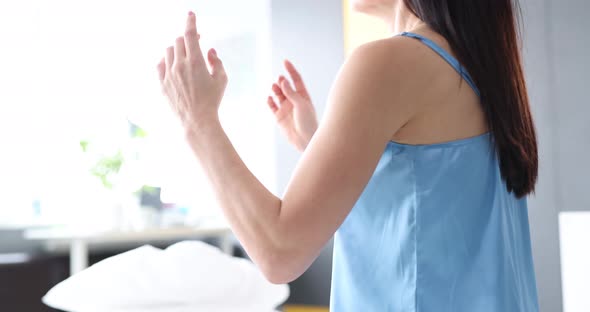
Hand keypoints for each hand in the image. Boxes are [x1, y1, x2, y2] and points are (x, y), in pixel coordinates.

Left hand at [157, 12, 226, 133]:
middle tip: (195, 43)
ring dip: (177, 49)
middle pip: (178, 41)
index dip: (190, 21)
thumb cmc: (212, 101)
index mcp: (195, 61)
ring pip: (168, 51)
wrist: (197, 121)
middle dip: (187, 39)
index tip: (190, 14)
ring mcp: (168, 74)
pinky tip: (172, 64)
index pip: (190, 34)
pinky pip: (160, 64)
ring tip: (185, 56)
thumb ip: (217, 62)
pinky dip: (166, 60)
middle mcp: (179, 65)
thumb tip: (210, 51)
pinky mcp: (161, 84)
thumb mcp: (221, 80)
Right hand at [268, 60, 318, 152]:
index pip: (296, 79)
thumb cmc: (308, 122)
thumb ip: (291, 93)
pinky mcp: (279, 116)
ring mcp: (285, 108)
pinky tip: (269, 98)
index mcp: (303, 96)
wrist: (305, 140)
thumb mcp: (301, 105)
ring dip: (275, 89)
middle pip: (285, 86)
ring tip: (274, 87)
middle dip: (281, 81)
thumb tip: (282, 80)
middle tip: (279, 80)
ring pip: (278, 94)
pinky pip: (272, 106)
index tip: (285, 61)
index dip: (291, 70)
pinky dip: (269, 101)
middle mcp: (293, 100)